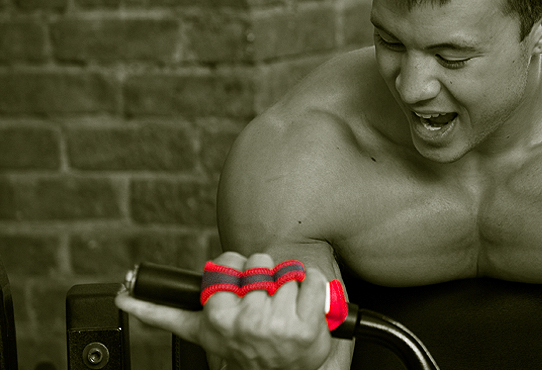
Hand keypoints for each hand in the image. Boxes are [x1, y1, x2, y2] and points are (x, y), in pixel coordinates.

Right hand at [115, 252, 333, 369]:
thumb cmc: (240, 348)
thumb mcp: (199, 332)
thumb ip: (162, 313)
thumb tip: (124, 298)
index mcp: (219, 316)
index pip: (227, 264)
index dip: (236, 269)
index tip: (238, 284)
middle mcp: (247, 320)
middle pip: (260, 264)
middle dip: (263, 278)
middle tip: (263, 302)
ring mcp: (279, 323)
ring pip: (286, 273)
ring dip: (288, 287)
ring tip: (282, 311)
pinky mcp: (308, 324)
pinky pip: (314, 280)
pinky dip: (314, 285)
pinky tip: (305, 304)